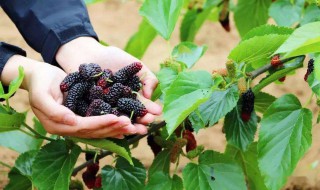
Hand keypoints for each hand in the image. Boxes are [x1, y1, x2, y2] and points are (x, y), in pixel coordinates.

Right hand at [1, 55, 146, 137]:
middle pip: (94, 131)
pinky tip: (125, 124)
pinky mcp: (82, 117)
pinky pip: (99, 123)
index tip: (117, 119)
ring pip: (99, 130)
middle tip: (132, 125)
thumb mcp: (41, 95)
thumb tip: (71, 121)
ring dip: (116, 129)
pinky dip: (112, 124)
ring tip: (134, 126)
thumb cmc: (39, 83)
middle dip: (114, 128)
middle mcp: (68, 128)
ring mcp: (76, 124)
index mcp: (57, 125)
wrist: (38, 77)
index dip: (101, 123)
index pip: (83, 127)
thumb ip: (54, 110)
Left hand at [56, 37, 161, 126]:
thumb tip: (148, 96)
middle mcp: (118, 107)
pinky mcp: (86, 110)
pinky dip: (103, 121)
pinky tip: (111, 125)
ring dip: (123, 126)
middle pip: (129, 117)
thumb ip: (147, 79)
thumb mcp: (136, 65)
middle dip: (138, 122)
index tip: (156, 113)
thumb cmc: (114, 58)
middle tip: (146, 125)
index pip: (140, 108)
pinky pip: (95, 116)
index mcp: (130, 99)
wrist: (89, 53)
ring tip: (131, 128)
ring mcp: (102, 110)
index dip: (148, 111)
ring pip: (114, 120)